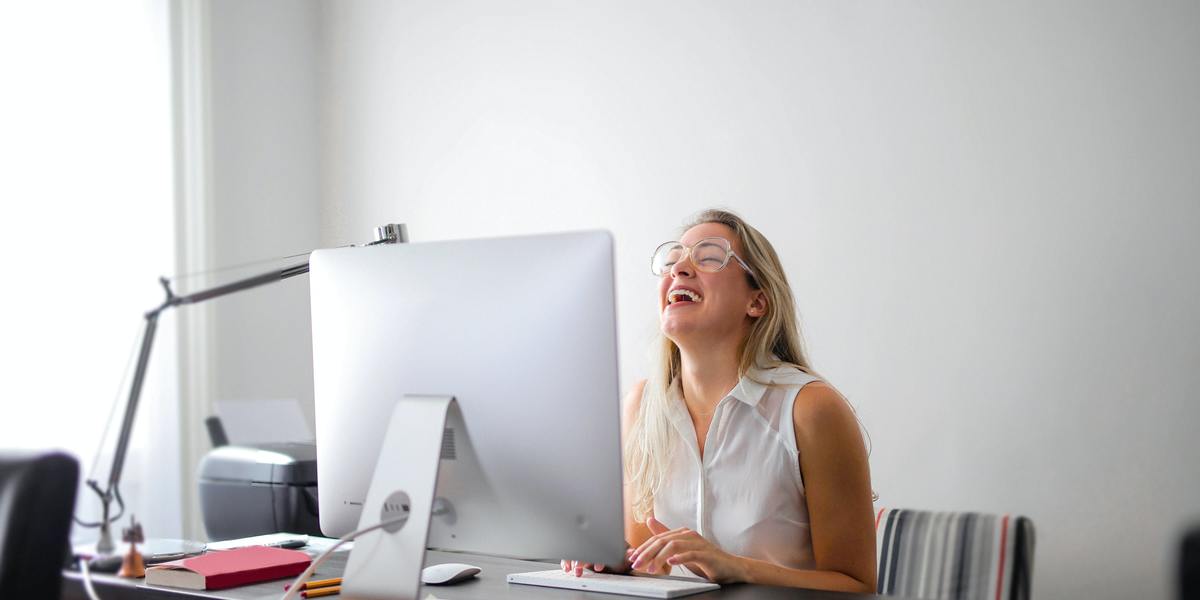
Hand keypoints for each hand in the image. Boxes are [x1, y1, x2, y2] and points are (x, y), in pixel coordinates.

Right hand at [560, 547, 633, 576]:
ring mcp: (584, 547)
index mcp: (604, 541)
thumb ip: (627, 555)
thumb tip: (632, 553)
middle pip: (584, 549)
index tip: (598, 567)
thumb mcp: (624, 556)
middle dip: (581, 560)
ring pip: (575, 551)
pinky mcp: (576, 552)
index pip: (599, 547)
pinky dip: (566, 560)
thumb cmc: (618, 552)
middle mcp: (593, 543)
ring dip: (572, 560)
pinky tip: (566, 567)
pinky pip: (568, 554)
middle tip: (579, 568)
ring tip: (573, 570)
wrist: (613, 552)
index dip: (598, 558)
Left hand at [628, 517, 745, 583]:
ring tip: (651, 569)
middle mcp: (689, 535)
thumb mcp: (682, 551)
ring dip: (659, 557)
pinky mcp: (706, 554)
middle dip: (647, 552)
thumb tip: (650, 521)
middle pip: (663, 540)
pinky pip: (691, 554)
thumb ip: (667, 538)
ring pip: (674, 546)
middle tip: (636, 563)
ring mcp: (698, 543)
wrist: (731, 568)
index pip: (658, 538)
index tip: (632, 558)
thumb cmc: (706, 561)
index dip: (643, 547)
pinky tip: (670, 563)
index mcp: (682, 533)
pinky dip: (679, 558)